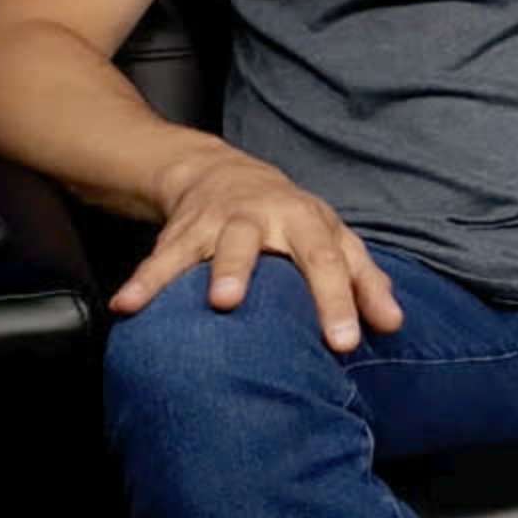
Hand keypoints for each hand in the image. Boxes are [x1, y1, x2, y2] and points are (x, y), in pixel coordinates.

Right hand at [120, 145, 401, 354]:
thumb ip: (365, 282)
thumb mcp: (334, 240)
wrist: (222, 174)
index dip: (338, 301)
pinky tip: (124, 308)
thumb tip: (393, 325)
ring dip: (185, 273)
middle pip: (249, 243)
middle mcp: (256, 218)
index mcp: (303, 222)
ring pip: (198, 246)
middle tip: (231, 304)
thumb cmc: (292, 220)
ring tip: (179, 302)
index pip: (325, 261)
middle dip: (240, 272)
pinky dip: (141, 283)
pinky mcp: (176, 235)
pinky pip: (157, 260)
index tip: (345, 343)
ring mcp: (212, 224)